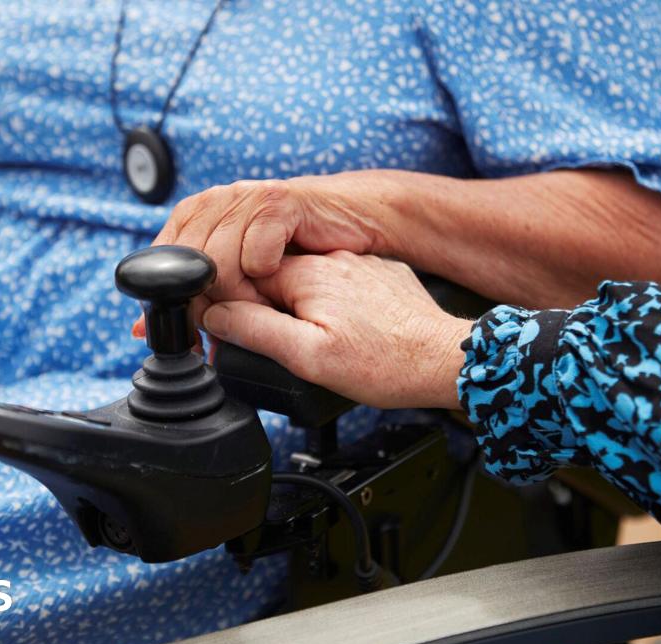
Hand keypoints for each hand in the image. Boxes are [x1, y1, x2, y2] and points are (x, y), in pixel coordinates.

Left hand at [132, 175, 390, 336]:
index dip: (174, 307)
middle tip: (232, 330)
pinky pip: (255, 252)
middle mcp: (213, 202)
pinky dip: (265, 275)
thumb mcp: (235, 272)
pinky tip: (278, 278)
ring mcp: (243, 198)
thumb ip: (192, 296)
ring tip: (261, 307)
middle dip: (209, 309)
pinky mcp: (277, 201)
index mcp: (193, 216)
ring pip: (218, 265)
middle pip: (188, 270)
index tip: (191, 338)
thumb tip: (142, 331)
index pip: (162, 268)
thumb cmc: (294, 249)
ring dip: (241, 297)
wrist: (349, 217)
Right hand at [200, 252, 471, 409]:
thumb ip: (255, 331)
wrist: (445, 361)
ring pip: (306, 281)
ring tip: (315, 345)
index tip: (239, 337)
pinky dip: (329, 306)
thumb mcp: (309, 358)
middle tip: (279, 348)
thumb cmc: (385, 365)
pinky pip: (338, 285)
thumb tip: (214, 315)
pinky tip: (342, 332)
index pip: (246, 276)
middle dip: (264, 309)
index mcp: (309, 274)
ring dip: (297, 308)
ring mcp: (359, 266)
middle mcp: (334, 260)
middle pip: (273, 276)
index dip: (234, 308)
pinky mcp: (380, 277)